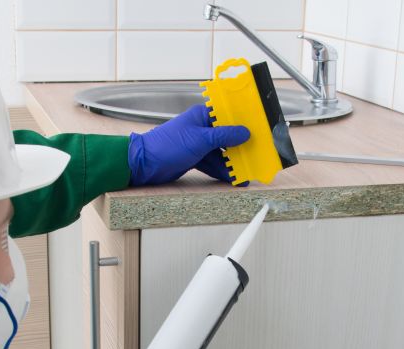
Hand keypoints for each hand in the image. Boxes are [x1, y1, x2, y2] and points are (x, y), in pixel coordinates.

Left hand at [128, 104, 249, 185]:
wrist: (144, 164)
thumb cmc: (167, 145)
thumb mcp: (200, 140)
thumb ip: (224, 136)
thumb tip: (244, 133)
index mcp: (202, 116)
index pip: (228, 115)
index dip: (244, 123)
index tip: (259, 130)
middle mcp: (201, 128)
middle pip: (227, 136)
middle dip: (241, 147)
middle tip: (256, 155)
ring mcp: (198, 144)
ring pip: (221, 153)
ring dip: (233, 163)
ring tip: (247, 173)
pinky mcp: (194, 158)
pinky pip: (213, 163)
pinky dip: (222, 170)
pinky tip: (233, 178)